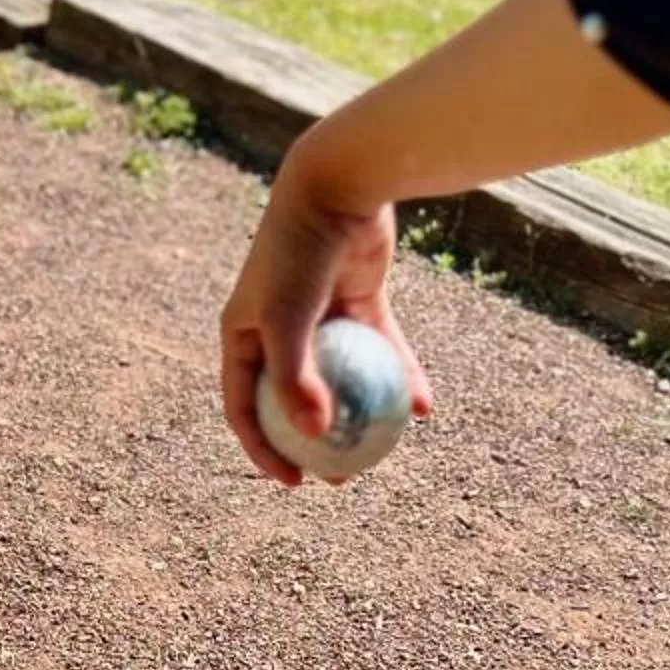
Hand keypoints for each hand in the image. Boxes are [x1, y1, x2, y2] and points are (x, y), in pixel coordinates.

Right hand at [219, 142, 433, 483]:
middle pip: (294, 399)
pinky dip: (401, 375)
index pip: (245, 406)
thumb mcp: (288, 319)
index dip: (265, 451)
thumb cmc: (297, 255)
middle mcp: (277, 325)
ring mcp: (320, 313)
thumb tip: (315, 436)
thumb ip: (296, 379)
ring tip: (383, 450)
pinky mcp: (359, 299)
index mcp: (243, 333)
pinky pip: (382, 349)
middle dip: (315, 444)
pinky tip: (426, 407)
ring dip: (362, 415)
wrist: (336, 187)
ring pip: (344, 378)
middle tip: (342, 476)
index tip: (296, 482)